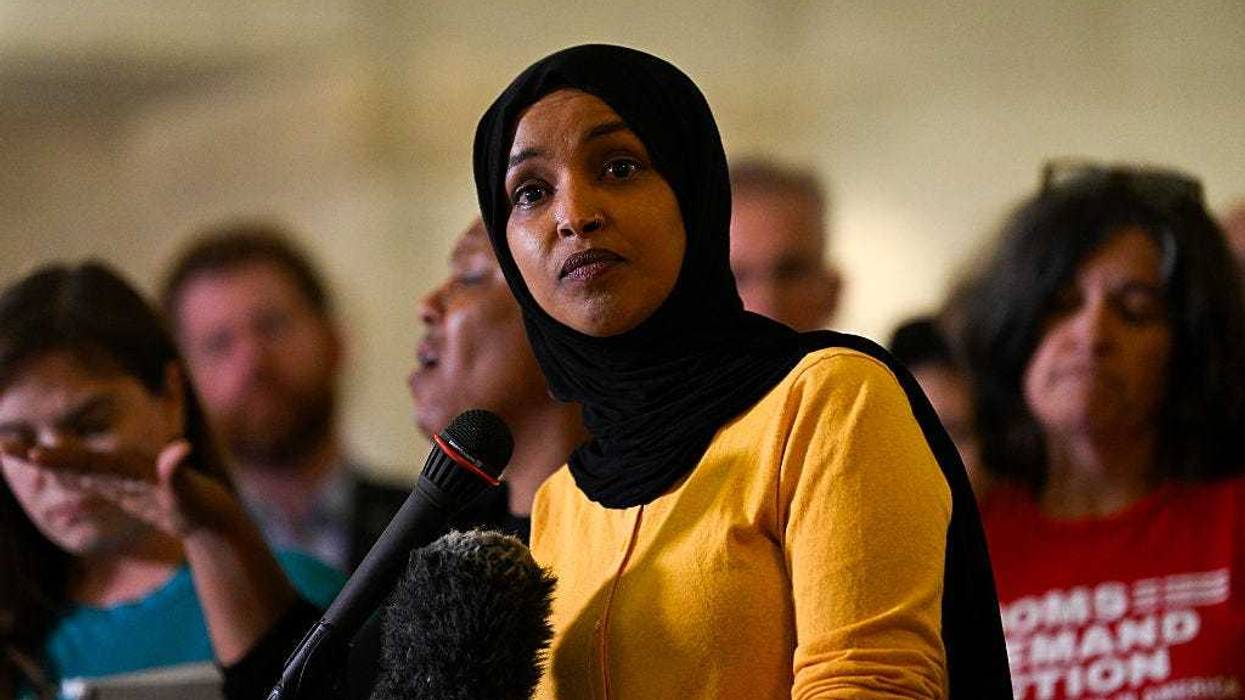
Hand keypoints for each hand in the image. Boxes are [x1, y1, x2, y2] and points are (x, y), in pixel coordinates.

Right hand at [0, 438, 235, 537]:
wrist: (211, 514)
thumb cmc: (202, 507)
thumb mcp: (190, 495)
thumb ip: (179, 474)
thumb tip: (181, 448)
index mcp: (135, 466)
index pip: (92, 461)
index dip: (64, 459)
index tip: (35, 455)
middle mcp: (125, 467)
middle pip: (77, 459)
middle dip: (43, 454)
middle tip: (4, 446)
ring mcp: (121, 477)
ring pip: (77, 466)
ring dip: (47, 460)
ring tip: (11, 450)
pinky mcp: (121, 488)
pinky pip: (86, 479)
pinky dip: (65, 472)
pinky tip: (46, 468)